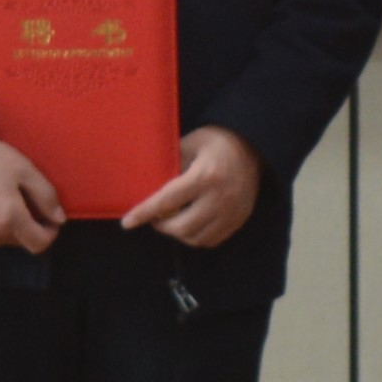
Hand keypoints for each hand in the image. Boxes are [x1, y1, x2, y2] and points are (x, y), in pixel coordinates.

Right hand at [0, 135, 62, 253]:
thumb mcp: (25, 169)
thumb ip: (46, 196)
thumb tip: (59, 220)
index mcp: (9, 217)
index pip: (38, 244)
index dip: (49, 233)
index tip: (48, 218)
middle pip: (20, 241)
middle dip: (27, 226)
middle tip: (20, 200)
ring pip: (1, 241)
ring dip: (7, 227)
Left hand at [122, 125, 260, 250]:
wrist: (254, 146)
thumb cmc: (216, 141)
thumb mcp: (190, 144)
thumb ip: (169, 164)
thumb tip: (147, 185)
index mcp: (205, 176)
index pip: (167, 201)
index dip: (144, 213)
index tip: (127, 223)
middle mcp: (219, 198)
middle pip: (181, 228)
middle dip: (162, 226)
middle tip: (155, 216)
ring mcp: (232, 212)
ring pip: (196, 238)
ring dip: (178, 234)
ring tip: (172, 220)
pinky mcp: (239, 220)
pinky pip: (211, 240)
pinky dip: (195, 237)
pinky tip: (190, 223)